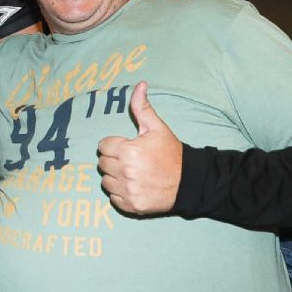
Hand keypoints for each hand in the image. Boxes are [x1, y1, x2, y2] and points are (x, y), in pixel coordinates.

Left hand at [97, 81, 182, 214]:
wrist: (189, 181)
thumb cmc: (171, 153)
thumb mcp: (157, 128)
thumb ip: (142, 107)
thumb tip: (140, 84)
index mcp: (128, 151)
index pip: (103, 146)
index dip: (115, 145)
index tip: (128, 147)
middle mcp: (125, 172)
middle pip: (102, 163)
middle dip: (114, 160)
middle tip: (131, 160)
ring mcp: (128, 191)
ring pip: (106, 181)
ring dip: (115, 177)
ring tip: (133, 173)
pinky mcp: (131, 206)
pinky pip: (113, 198)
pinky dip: (121, 193)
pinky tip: (135, 186)